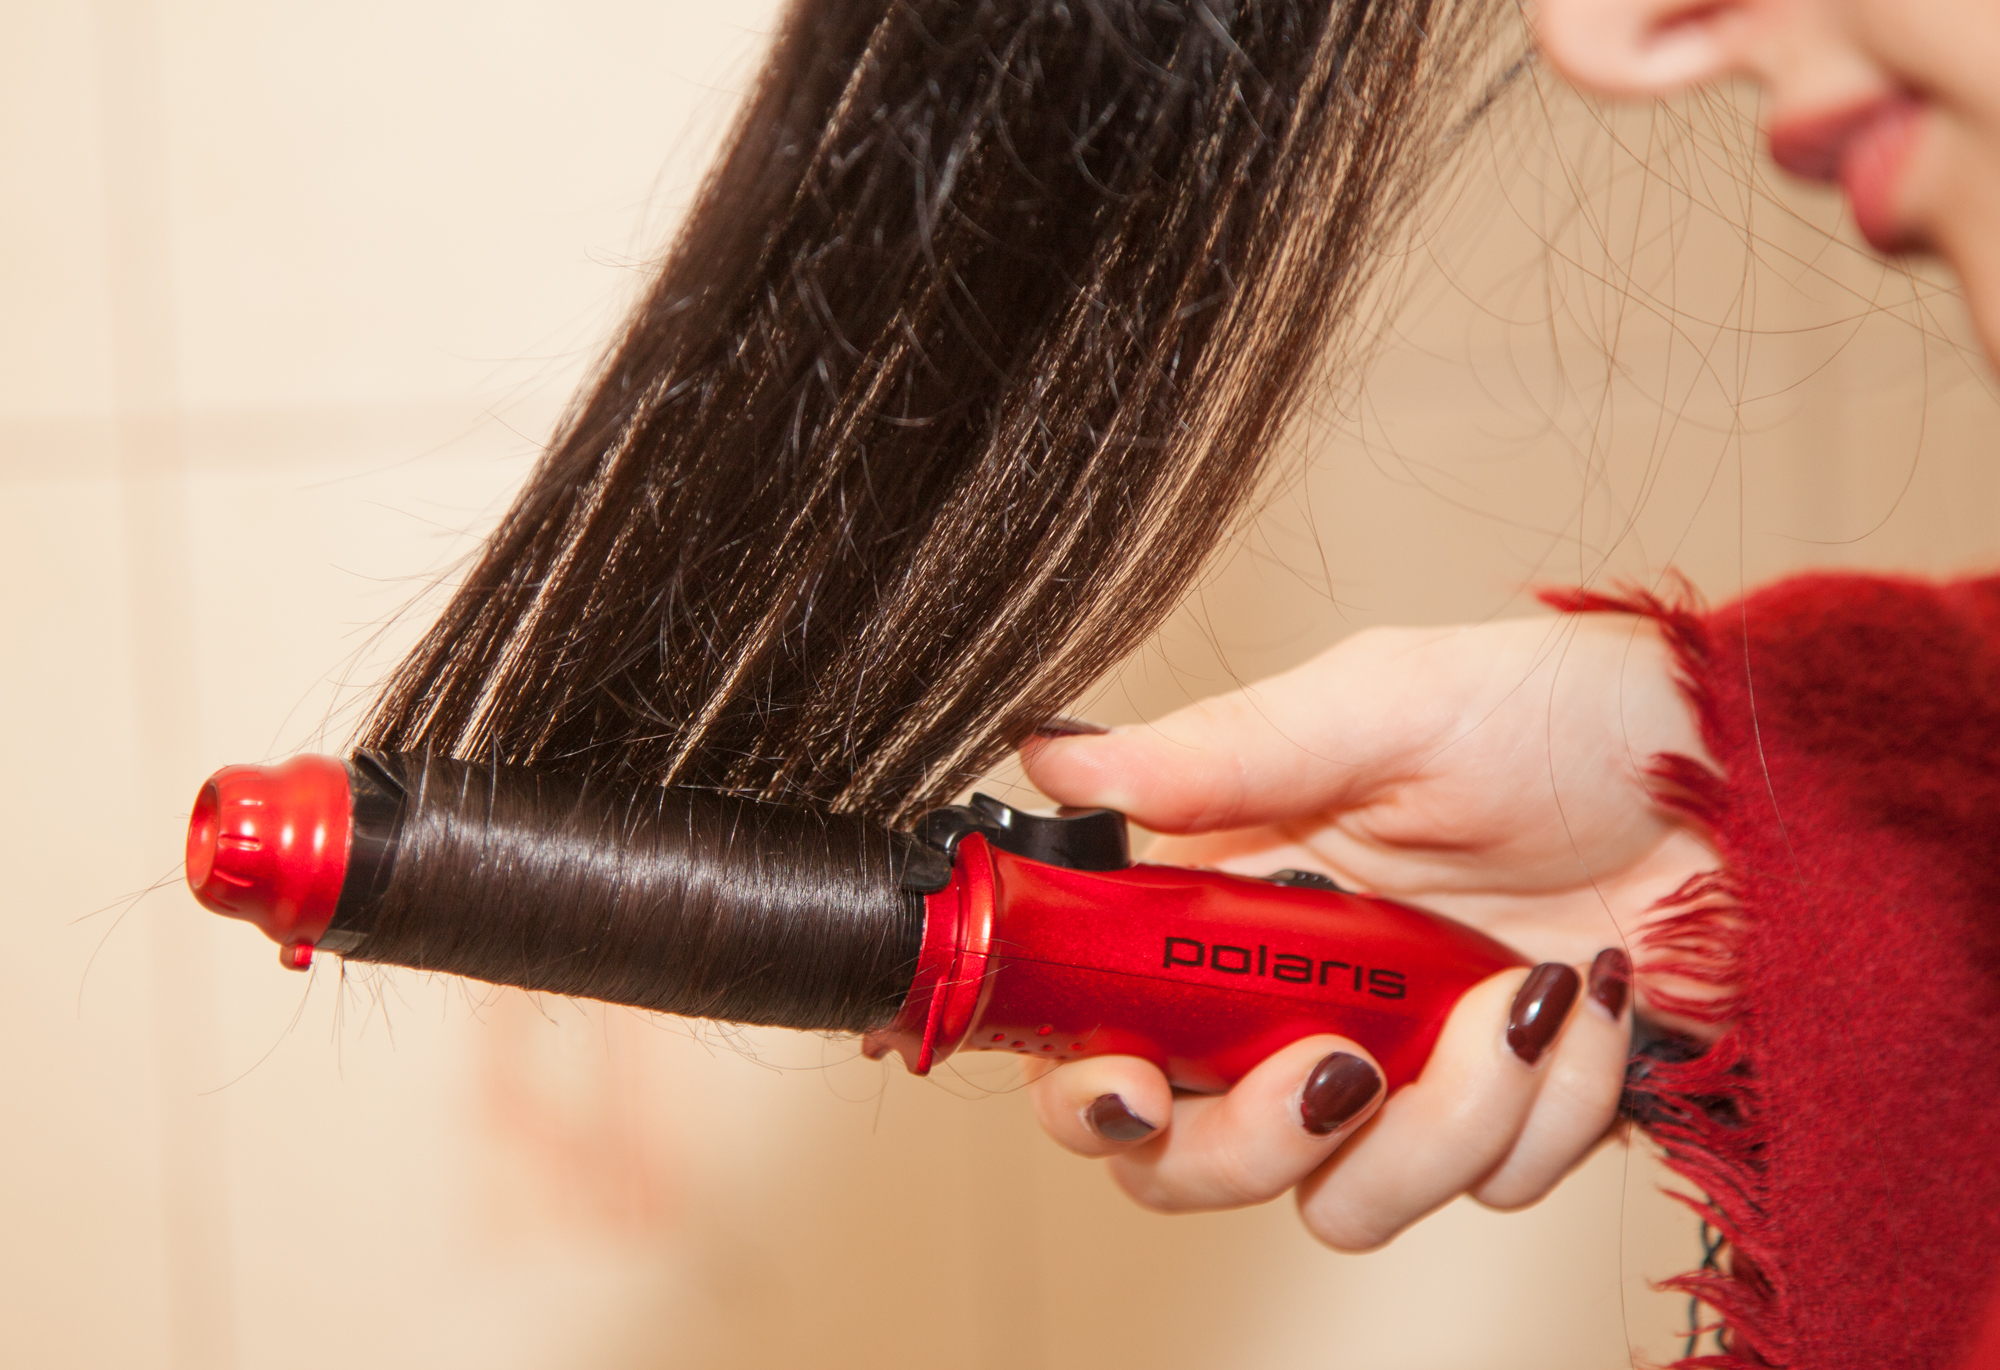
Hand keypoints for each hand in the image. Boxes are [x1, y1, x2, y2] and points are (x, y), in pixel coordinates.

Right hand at [1019, 612, 1717, 1248]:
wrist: (1744, 780)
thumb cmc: (1561, 714)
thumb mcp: (1388, 705)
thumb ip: (1221, 750)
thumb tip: (1062, 760)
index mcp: (1229, 901)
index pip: (1101, 1026)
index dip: (1086, 1082)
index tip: (1133, 1085)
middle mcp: (1290, 1001)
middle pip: (1189, 1158)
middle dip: (1257, 1140)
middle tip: (1343, 1064)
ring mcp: (1398, 1071)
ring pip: (1343, 1200)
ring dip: (1442, 1118)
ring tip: (1521, 992)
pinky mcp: (1500, 1119)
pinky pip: (1487, 1187)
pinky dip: (1551, 1103)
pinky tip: (1587, 999)